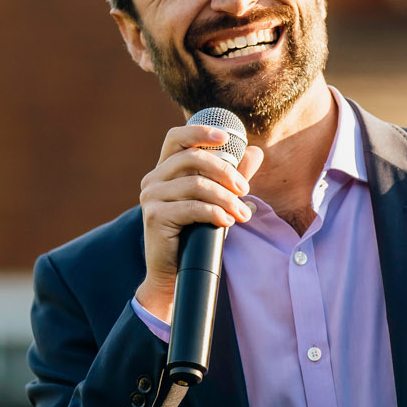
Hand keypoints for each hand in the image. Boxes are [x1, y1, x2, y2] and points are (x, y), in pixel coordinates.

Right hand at [135, 123, 263, 323]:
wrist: (174, 275)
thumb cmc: (195, 235)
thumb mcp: (216, 201)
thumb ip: (232, 176)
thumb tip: (255, 151)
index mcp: (164, 170)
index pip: (176, 138)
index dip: (200, 131)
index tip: (226, 137)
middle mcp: (153, 179)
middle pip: (193, 158)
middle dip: (226, 172)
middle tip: (246, 189)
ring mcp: (151, 198)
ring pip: (196, 184)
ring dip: (226, 198)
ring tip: (243, 214)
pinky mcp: (155, 217)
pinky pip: (192, 207)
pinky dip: (215, 212)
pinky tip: (227, 222)